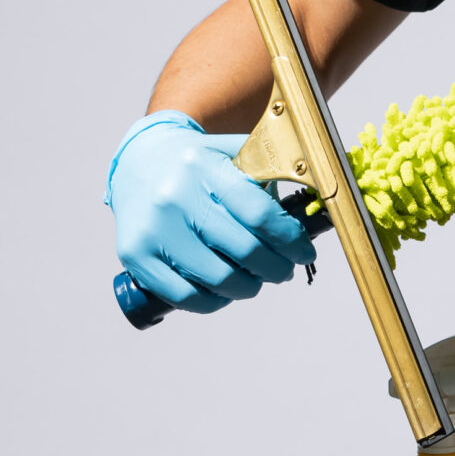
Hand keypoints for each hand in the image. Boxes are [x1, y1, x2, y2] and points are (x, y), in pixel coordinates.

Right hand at [106, 113, 317, 314]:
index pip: (261, 215)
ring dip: (249, 287)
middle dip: (276, 268)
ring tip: (254, 279)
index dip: (291, 241)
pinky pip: (186, 297)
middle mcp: (175, 198)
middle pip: (245, 252)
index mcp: (204, 168)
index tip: (303, 251)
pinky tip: (223, 289)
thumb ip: (270, 172)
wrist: (138, 163)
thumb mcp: (231, 154)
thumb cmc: (196, 165)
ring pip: (219, 280)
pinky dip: (214, 301)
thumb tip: (318, 202)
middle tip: (283, 269)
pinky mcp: (136, 256)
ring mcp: (154, 230)